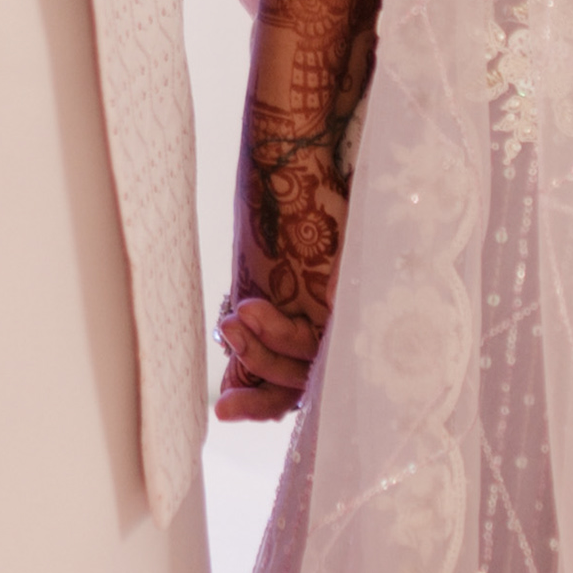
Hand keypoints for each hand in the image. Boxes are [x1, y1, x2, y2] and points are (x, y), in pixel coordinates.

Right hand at [215, 111, 346, 424]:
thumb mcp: (261, 281)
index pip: (296, 382)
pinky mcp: (352, 298)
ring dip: (263, 349)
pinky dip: (278, 330)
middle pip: (304, 381)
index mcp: (321, 324)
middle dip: (257, 380)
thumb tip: (231, 383)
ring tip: (234, 317)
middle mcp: (341, 326)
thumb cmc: (278, 215)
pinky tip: (247, 311)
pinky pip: (317, 336)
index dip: (260, 402)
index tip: (221, 409)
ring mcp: (350, 314)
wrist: (297, 162)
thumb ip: (258, 332)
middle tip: (220, 384)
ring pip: (309, 363)